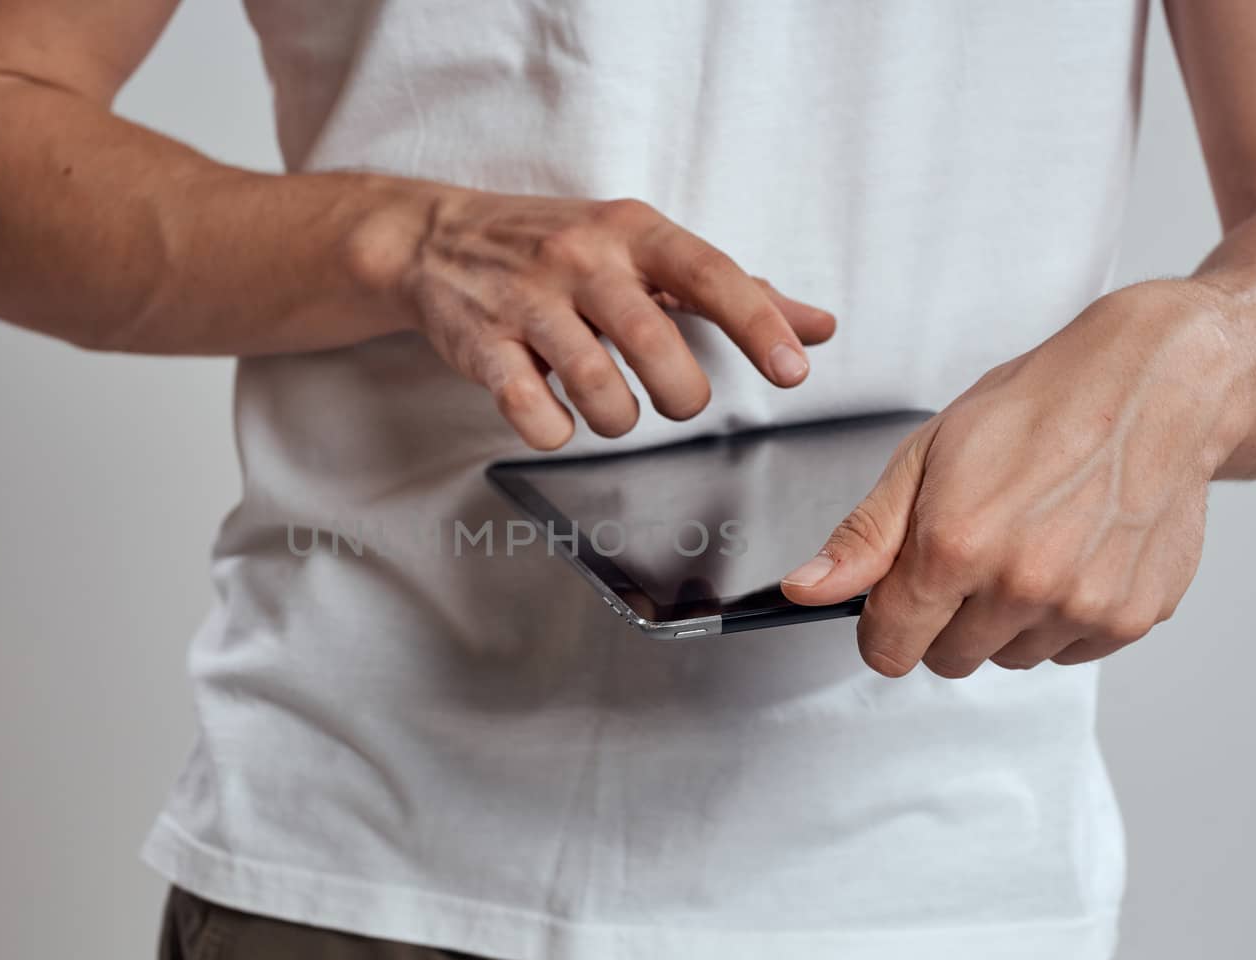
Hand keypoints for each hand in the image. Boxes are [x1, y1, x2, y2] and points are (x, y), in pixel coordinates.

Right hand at [385, 189, 835, 448]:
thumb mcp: (644, 249)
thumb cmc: (560, 247)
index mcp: (632, 232)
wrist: (437, 237)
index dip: (756, 325)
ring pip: (597, 390)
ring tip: (611, 408)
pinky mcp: (482, 345)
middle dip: (681, 394)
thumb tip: (817, 327)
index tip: (793, 370)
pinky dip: (556, 432)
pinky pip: (531, 412)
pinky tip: (557, 417)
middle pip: (654, 344)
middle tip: (676, 401)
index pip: (709, 274)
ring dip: (617, 420)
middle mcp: (581, 260)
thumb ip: (732, 291)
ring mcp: (527, 302)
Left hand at [780, 281, 1246, 676]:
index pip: (890, 648)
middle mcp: (1022, 586)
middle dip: (946, 618)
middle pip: (949, 659)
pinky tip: (1072, 553)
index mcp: (956, 547)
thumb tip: (805, 591)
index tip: (897, 601)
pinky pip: (1069, 650)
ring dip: (1007, 618)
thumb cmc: (1036, 410)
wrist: (1150, 386)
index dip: (883, 626)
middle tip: (973, 551)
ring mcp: (1082, 606)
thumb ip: (863, 538)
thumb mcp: (925, 457)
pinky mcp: (1131, 616)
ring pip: (1011, 656)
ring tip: (1029, 542)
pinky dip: (1062, 617)